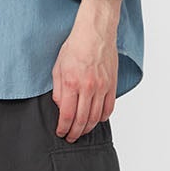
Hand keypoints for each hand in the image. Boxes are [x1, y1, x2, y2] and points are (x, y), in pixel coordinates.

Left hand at [52, 0, 122, 139]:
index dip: (63, 128)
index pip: (67, 115)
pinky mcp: (112, 85)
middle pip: (82, 120)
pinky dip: (102, 117)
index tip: (61, 132)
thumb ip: (58, 90)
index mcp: (71, 83)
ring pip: (95, 117)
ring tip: (81, 131)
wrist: (95, 33)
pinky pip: (108, 108)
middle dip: (75, 133)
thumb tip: (60, 107)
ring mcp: (102, 87)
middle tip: (70, 137)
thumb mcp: (57, 67)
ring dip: (87, 128)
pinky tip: (95, 119)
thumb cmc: (75, 46)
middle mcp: (88, 88)